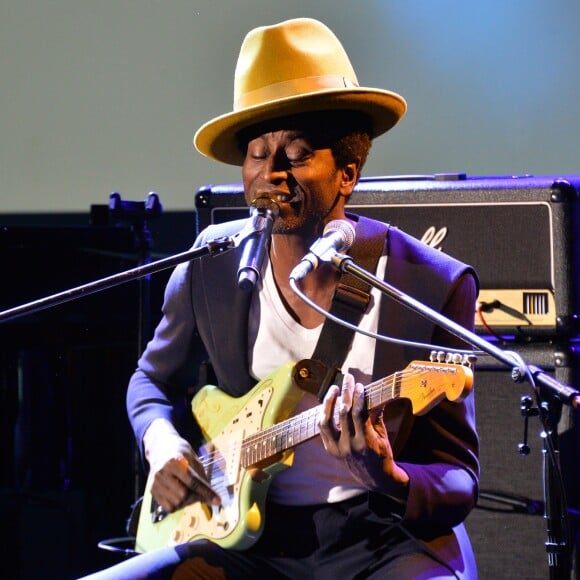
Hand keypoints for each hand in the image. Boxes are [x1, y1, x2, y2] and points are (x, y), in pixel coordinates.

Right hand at [144, 420, 220, 512]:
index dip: (206, 492)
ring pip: (177, 503)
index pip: (193, 481)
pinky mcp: (152, 491)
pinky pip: (169, 507)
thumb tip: (211, 495)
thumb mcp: (193, 457)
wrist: (160, 448)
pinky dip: (178, 504)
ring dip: (187, 501)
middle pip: (184, 495)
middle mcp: (162, 473)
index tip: (218, 500)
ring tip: (189, 490)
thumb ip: (202, 475)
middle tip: (200, 491)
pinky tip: (180, 494)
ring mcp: (155, 483)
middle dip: (196, 496)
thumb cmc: (180, 452)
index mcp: (174, 461)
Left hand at [317, 373, 408, 493]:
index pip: (359, 413)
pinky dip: (324, 414)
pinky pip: (322, 429)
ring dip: (329, 402)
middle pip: (343, 413)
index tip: (360, 385)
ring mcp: (338, 448)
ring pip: (327, 421)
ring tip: (334, 388)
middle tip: (348, 378)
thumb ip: (377, 415)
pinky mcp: (330, 450)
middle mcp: (350, 445)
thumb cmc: (382, 453)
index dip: (358, 397)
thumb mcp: (383, 434)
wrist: (374, 477)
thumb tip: (375, 393)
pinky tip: (328, 403)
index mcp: (366, 442)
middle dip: (346, 392)